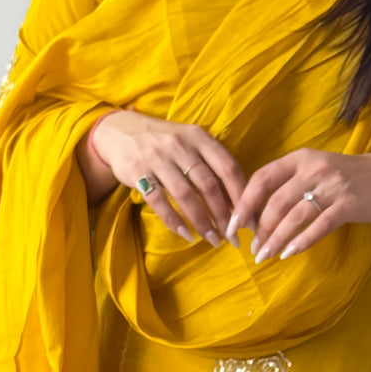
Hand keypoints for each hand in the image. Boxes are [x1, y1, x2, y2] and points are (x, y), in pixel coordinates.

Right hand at [90, 111, 245, 246]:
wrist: (119, 130)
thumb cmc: (164, 141)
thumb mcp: (190, 141)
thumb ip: (211, 164)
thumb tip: (238, 200)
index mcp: (200, 137)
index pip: (228, 167)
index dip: (242, 195)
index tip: (250, 219)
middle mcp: (180, 145)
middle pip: (209, 185)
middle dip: (224, 216)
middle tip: (233, 238)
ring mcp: (158, 158)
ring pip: (186, 196)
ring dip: (202, 222)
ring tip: (213, 240)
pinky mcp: (137, 172)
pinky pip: (159, 201)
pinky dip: (174, 221)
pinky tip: (187, 234)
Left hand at [230, 149, 370, 262]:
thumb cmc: (343, 176)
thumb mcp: (313, 169)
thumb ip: (287, 184)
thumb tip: (254, 214)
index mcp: (299, 159)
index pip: (262, 178)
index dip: (244, 202)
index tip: (232, 224)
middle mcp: (313, 169)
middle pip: (276, 202)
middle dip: (260, 228)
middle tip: (253, 248)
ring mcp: (332, 187)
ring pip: (294, 216)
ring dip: (276, 239)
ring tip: (265, 255)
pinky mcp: (347, 205)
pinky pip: (318, 226)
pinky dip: (301, 242)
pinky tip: (289, 254)